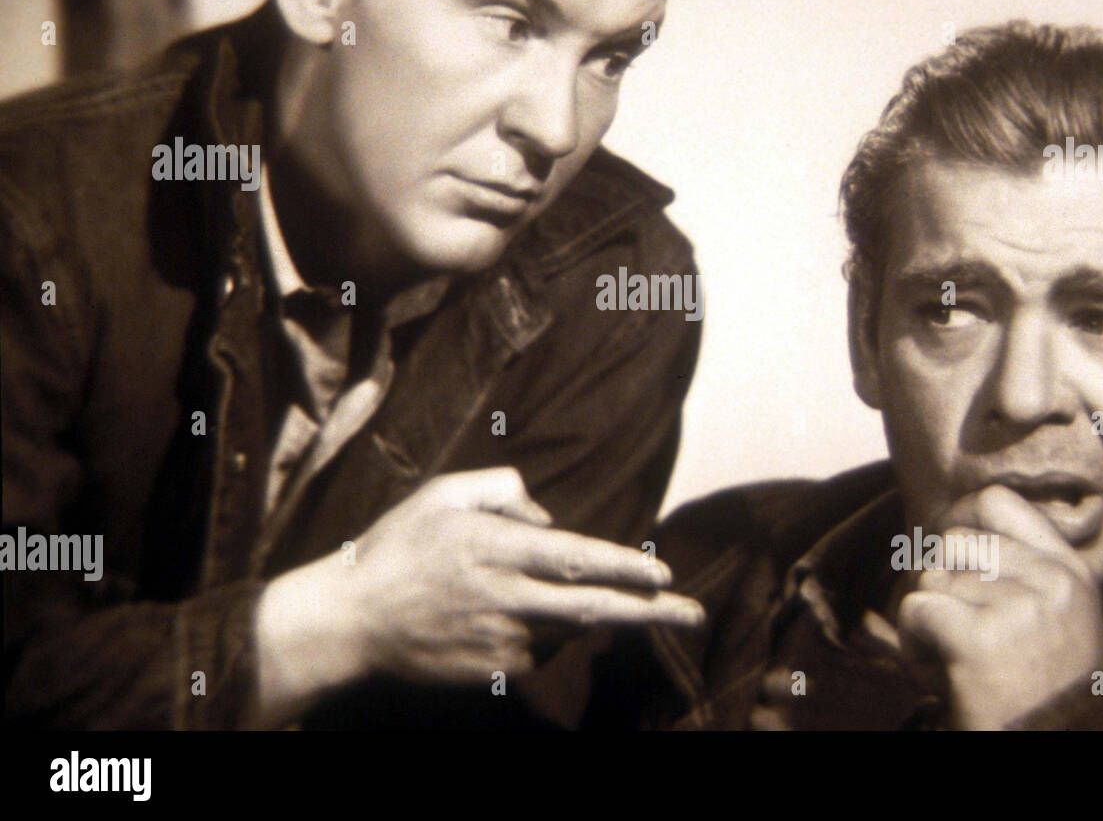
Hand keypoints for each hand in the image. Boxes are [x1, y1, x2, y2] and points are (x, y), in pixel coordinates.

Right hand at [256, 466, 701, 723]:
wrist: (350, 621)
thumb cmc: (397, 548)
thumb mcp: (443, 493)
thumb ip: (502, 487)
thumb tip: (548, 517)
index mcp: (498, 549)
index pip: (580, 558)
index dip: (627, 567)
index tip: (665, 573)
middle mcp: (507, 598)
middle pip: (595, 608)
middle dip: (652, 612)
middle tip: (695, 613)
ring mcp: (502, 640)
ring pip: (569, 630)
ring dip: (590, 616)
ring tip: (577, 598)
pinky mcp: (493, 672)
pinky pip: (539, 651)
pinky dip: (546, 633)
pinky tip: (517, 617)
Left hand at [897, 486, 1102, 728]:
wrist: (1058, 747)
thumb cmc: (1038, 692)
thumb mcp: (1049, 621)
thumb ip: (1008, 573)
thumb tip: (936, 535)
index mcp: (1070, 571)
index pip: (996, 502)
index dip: (955, 518)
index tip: (946, 554)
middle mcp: (1051, 581)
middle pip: (952, 541)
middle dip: (936, 581)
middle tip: (949, 625)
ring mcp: (1021, 607)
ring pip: (930, 577)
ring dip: (926, 618)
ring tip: (952, 655)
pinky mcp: (983, 638)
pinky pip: (916, 608)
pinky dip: (913, 641)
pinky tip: (941, 671)